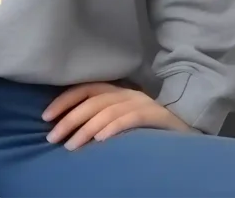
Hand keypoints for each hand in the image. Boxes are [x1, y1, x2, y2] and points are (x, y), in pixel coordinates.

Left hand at [42, 82, 194, 149]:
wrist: (189, 130)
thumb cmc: (149, 129)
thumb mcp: (121, 118)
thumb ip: (100, 117)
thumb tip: (68, 130)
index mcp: (116, 91)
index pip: (84, 89)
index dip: (63, 101)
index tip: (45, 117)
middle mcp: (126, 93)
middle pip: (91, 102)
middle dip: (69, 119)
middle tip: (52, 137)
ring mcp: (141, 103)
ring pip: (107, 111)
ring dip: (85, 128)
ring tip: (71, 145)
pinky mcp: (156, 116)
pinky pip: (130, 119)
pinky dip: (112, 128)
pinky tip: (100, 140)